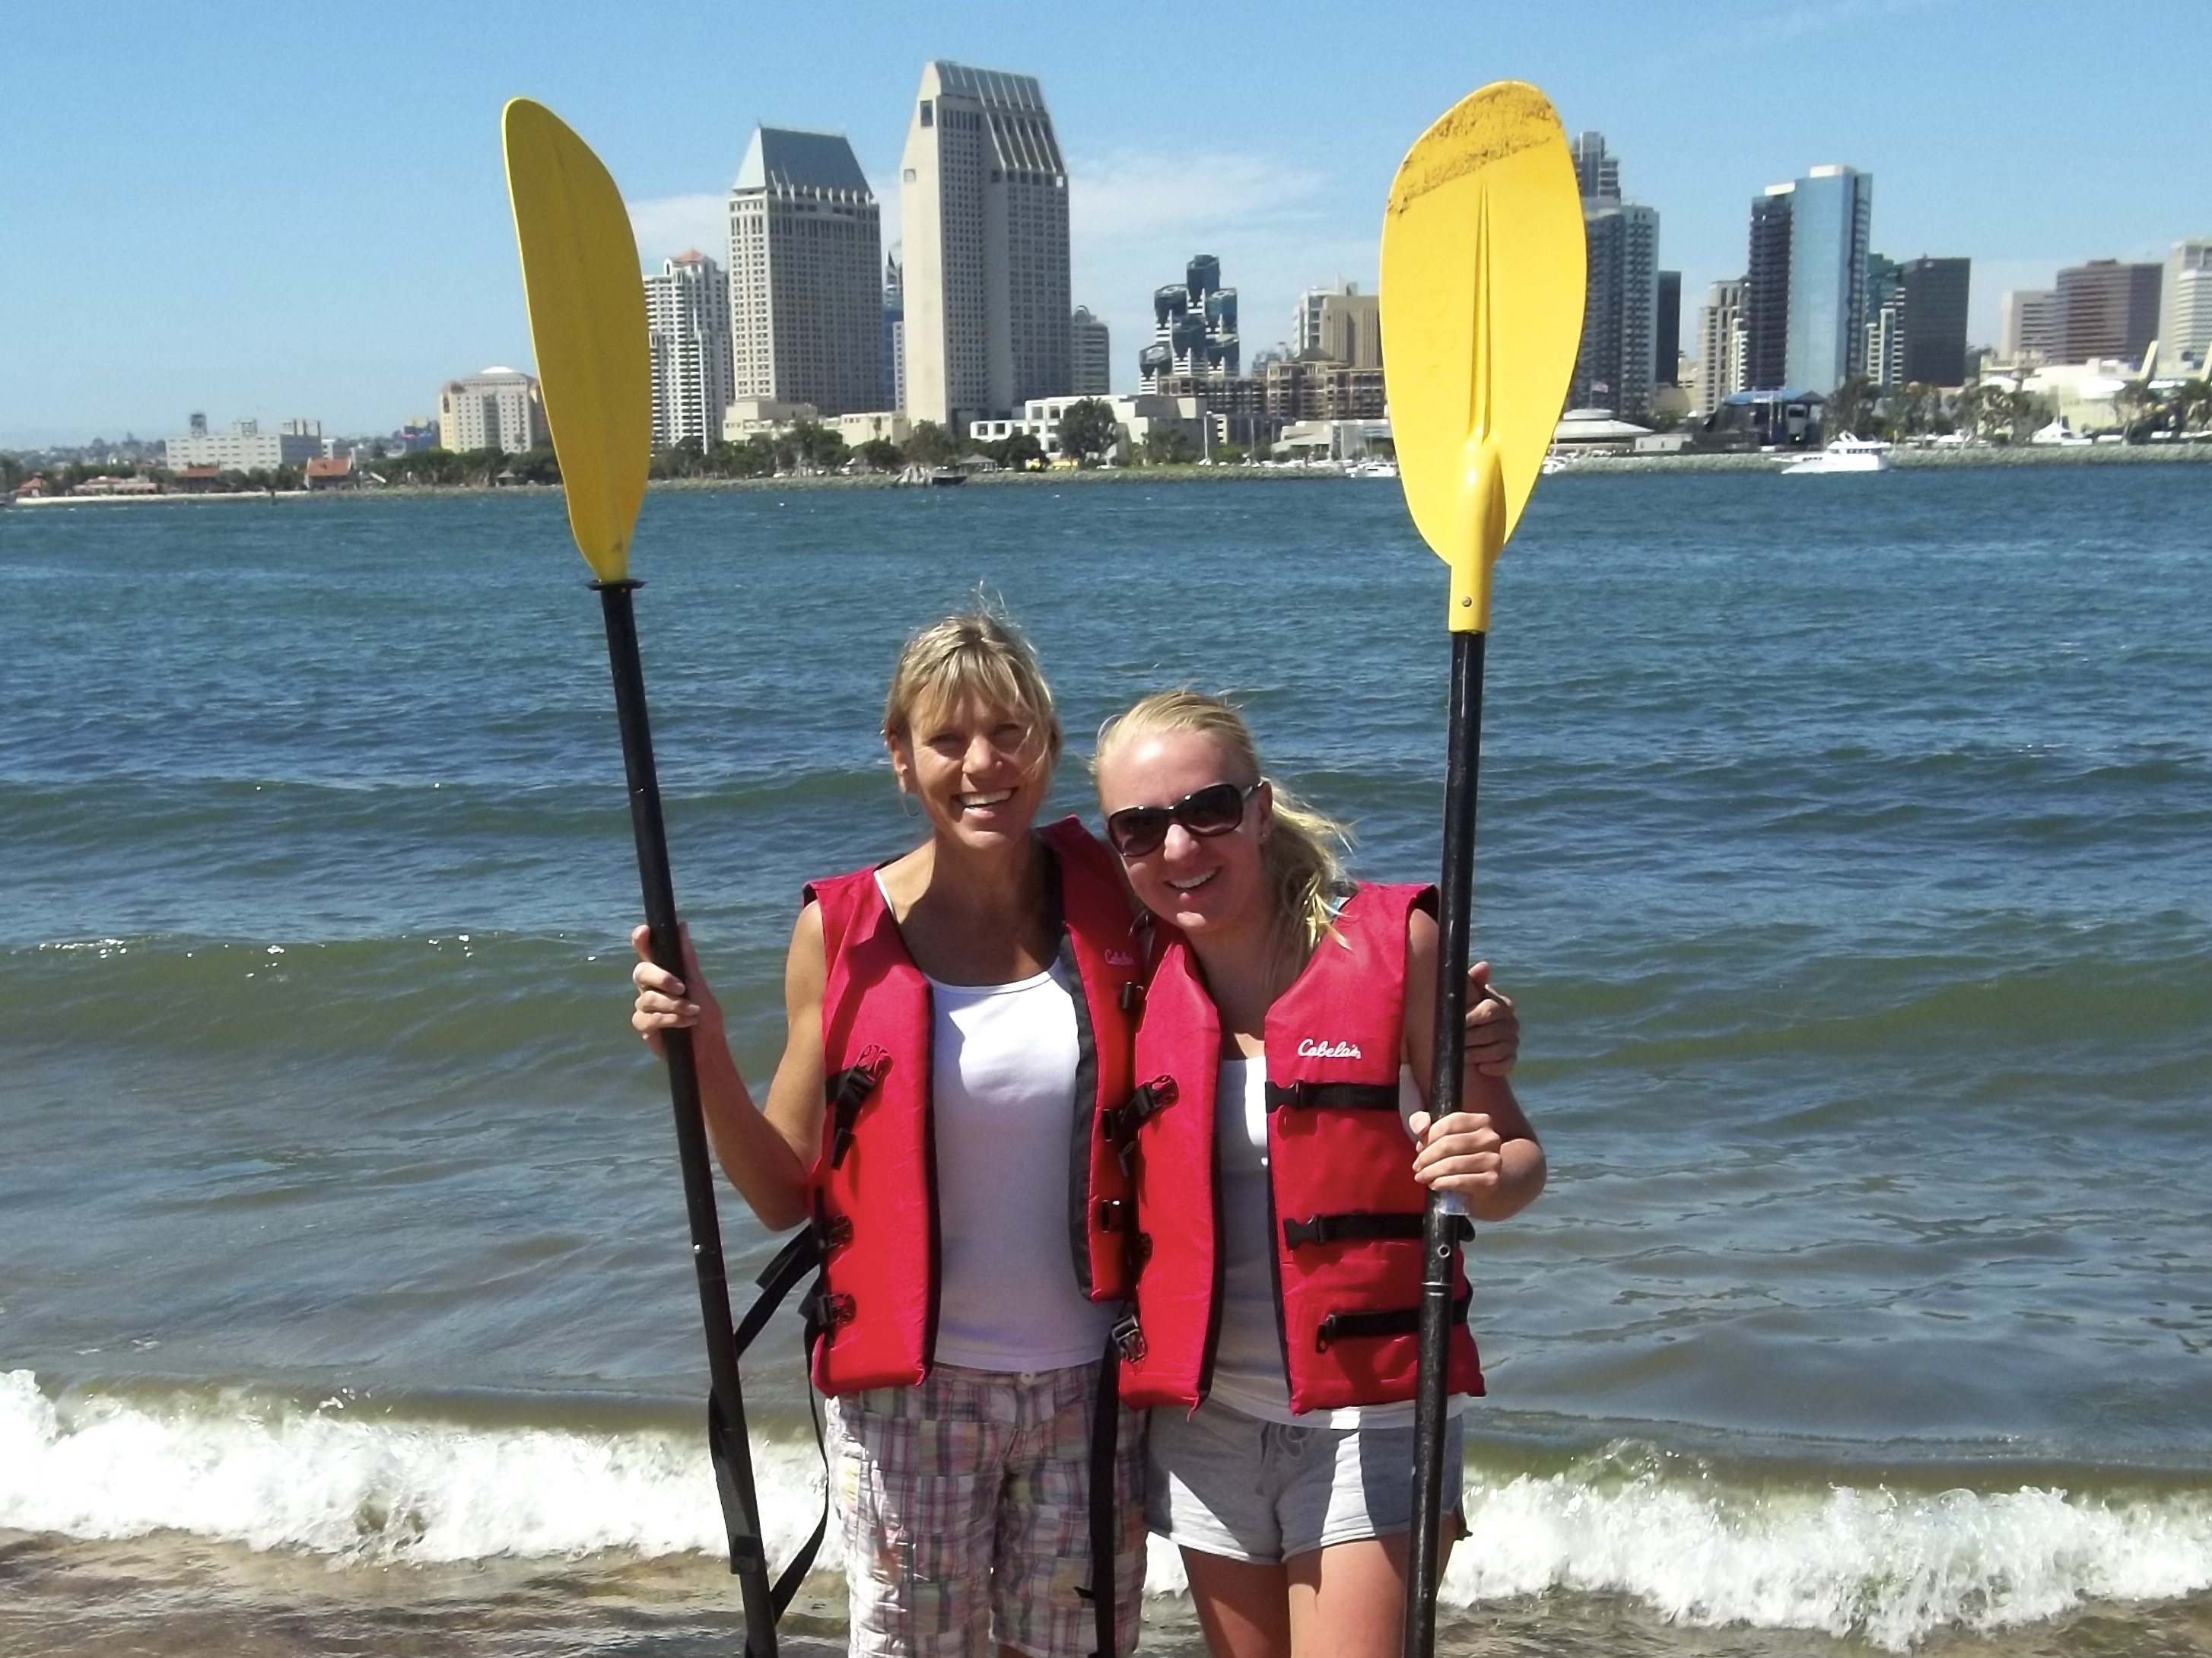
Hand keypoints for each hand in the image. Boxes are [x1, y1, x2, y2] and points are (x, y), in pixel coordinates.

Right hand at [630, 923, 716, 1055]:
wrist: (708, 1047)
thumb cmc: (705, 1015)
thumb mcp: (698, 984)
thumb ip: (686, 958)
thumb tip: (681, 925)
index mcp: (663, 973)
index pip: (647, 952)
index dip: (641, 940)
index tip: (644, 931)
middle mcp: (650, 987)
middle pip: (641, 972)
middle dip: (661, 978)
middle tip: (682, 987)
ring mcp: (644, 1007)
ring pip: (647, 998)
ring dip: (674, 1005)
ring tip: (693, 1012)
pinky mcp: (643, 1026)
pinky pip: (647, 1018)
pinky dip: (669, 1019)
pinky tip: (684, 1023)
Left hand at [1406, 1109, 1505, 1197]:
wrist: (1483, 1181)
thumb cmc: (1457, 1154)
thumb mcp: (1439, 1133)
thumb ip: (1422, 1122)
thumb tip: (1421, 1128)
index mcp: (1481, 1121)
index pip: (1449, 1124)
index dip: (1429, 1136)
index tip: (1419, 1148)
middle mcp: (1491, 1138)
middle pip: (1449, 1144)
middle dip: (1427, 1157)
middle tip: (1417, 1166)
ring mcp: (1493, 1160)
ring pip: (1453, 1164)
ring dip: (1432, 1172)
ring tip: (1422, 1176)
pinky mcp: (1491, 1181)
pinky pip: (1460, 1181)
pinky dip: (1442, 1183)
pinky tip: (1434, 1184)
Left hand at [1463, 960, 1517, 1076]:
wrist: (1455, 1046)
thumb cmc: (1455, 1017)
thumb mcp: (1459, 999)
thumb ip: (1470, 982)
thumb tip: (1484, 965)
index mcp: (1499, 1003)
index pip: (1490, 1010)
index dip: (1470, 1019)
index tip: (1457, 1024)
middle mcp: (1510, 1021)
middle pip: (1492, 1032)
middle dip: (1470, 1039)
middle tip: (1455, 1044)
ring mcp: (1512, 1041)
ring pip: (1498, 1049)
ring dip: (1477, 1055)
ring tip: (1461, 1056)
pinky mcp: (1510, 1059)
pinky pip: (1506, 1064)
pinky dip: (1492, 1067)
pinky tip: (1480, 1067)